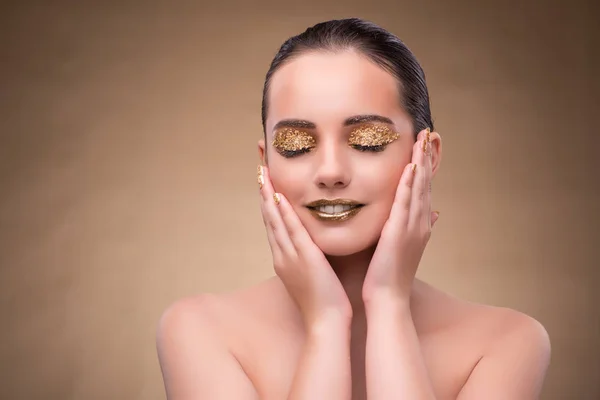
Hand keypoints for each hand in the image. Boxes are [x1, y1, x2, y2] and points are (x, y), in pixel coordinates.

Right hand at [258, 165, 352, 329]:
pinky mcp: (305, 258)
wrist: (326, 322)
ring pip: (275, 220)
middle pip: (269, 217)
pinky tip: (279, 196)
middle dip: (263, 191)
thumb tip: (309, 243)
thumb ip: (307, 256)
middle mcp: (282, 254)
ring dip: (268, 195)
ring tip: (263, 173)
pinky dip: (283, 213)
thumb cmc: (323, 301)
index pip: (273, 223)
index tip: (265, 180)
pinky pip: (292, 232)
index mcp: (283, 257)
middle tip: (259, 167)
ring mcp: (290, 256)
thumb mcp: (310, 273)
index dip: (267, 201)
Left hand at [362, 128, 439, 305]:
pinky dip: (409, 183)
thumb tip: (428, 215)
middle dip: (427, 157)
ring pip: (418, 188)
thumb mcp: (402, 247)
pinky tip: (410, 166)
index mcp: (419, 225)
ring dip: (421, 162)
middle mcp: (420, 223)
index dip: (426, 166)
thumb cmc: (389, 274)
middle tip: (430, 132)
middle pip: (425, 183)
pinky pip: (405, 203)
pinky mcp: (399, 232)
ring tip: (423, 139)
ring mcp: (412, 227)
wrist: (388, 298)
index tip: (426, 145)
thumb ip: (410, 228)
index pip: (423, 189)